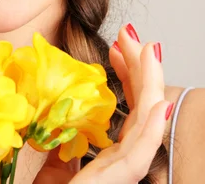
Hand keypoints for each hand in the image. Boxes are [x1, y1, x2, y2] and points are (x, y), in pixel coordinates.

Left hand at [37, 24, 170, 183]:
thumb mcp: (45, 173)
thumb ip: (56, 154)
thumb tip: (53, 128)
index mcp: (105, 162)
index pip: (125, 112)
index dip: (127, 78)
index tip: (118, 48)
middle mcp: (119, 167)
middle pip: (140, 112)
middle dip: (141, 70)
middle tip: (134, 35)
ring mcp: (120, 175)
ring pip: (146, 126)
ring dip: (151, 85)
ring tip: (151, 49)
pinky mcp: (117, 182)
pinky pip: (139, 156)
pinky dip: (152, 129)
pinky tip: (160, 103)